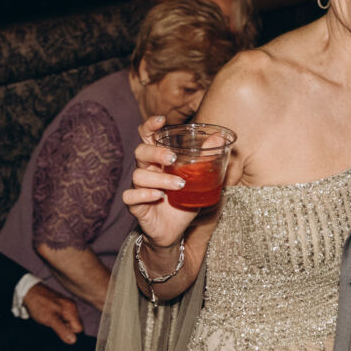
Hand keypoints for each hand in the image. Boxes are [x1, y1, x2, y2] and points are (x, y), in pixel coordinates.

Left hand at [22, 283, 81, 344]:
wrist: (30, 292)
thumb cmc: (39, 304)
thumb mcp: (49, 320)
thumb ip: (62, 330)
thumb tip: (73, 341)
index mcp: (72, 310)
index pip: (78, 328)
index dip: (69, 332)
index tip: (58, 329)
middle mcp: (72, 307)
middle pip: (74, 325)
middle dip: (64, 328)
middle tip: (52, 323)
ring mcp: (67, 306)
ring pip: (68, 322)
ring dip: (59, 324)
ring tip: (49, 319)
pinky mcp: (61, 306)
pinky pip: (63, 317)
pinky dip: (57, 319)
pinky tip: (49, 316)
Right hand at [123, 114, 198, 249]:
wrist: (175, 230)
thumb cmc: (184, 198)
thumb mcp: (199, 177)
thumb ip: (206, 157)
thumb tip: (220, 137)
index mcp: (159, 159)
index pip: (148, 137)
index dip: (150, 126)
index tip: (160, 120)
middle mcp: (147, 170)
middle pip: (140, 152)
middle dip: (155, 152)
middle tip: (172, 157)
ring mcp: (139, 188)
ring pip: (138, 175)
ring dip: (159, 178)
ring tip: (179, 185)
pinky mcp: (136, 206)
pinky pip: (130, 197)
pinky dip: (143, 195)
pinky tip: (159, 196)